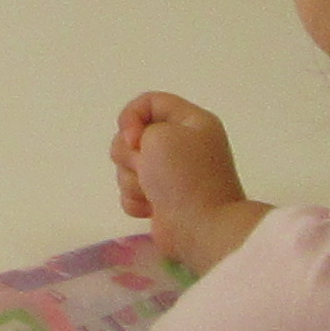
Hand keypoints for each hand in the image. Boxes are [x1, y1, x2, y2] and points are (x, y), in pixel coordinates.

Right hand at [113, 93, 243, 229]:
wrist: (202, 228)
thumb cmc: (185, 176)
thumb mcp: (161, 134)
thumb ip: (139, 127)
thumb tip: (138, 154)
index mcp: (191, 122)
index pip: (149, 102)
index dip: (131, 116)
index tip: (133, 138)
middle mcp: (181, 145)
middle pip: (132, 136)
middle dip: (129, 153)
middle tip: (145, 166)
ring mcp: (170, 174)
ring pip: (128, 165)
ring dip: (132, 180)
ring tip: (151, 192)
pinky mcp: (160, 199)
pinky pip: (130, 191)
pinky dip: (135, 200)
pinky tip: (151, 209)